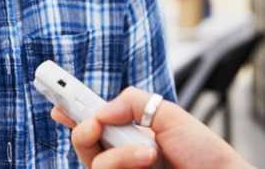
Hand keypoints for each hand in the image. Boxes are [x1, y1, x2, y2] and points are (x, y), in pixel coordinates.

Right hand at [52, 87, 254, 168]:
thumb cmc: (207, 156)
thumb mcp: (169, 114)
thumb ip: (133, 102)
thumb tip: (101, 109)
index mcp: (132, 136)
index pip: (95, 125)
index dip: (72, 113)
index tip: (56, 103)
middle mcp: (126, 159)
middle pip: (84, 147)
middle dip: (83, 131)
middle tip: (94, 124)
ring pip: (95, 166)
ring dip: (117, 154)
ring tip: (147, 151)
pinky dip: (122, 163)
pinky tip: (147, 161)